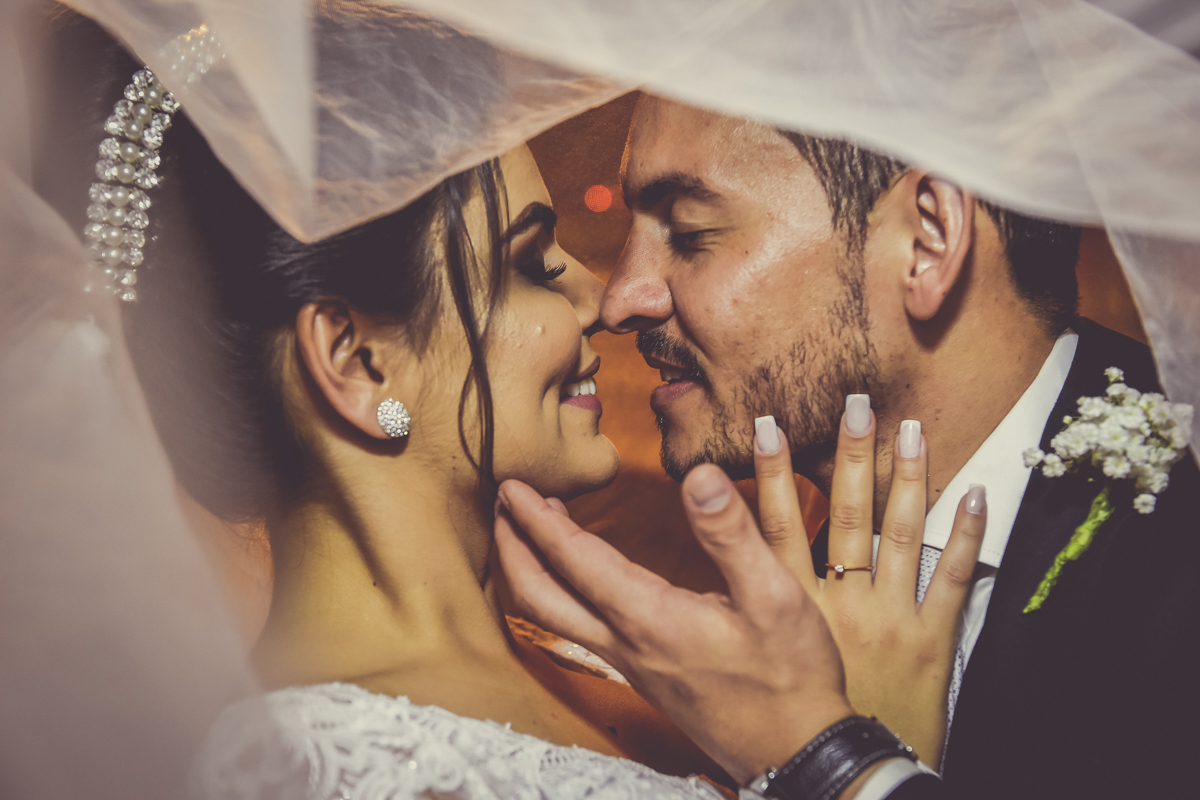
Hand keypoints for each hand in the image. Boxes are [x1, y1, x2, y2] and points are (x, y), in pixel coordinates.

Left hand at [495, 467, 851, 782]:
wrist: (795, 752)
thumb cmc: (789, 677)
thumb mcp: (775, 595)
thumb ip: (732, 534)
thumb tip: (698, 476)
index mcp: (648, 619)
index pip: (573, 560)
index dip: (536, 519)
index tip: (511, 484)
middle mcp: (625, 644)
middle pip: (538, 596)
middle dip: (512, 547)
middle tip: (501, 503)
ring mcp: (630, 664)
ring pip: (554, 616)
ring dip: (532, 569)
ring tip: (530, 528)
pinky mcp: (642, 675)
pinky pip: (578, 629)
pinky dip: (561, 591)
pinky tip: (581, 576)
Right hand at [753, 409, 986, 766]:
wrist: (845, 768)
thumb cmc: (801, 714)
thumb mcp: (767, 657)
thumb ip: (749, 607)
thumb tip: (714, 574)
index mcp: (798, 607)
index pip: (781, 526)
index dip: (773, 474)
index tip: (769, 426)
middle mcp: (845, 602)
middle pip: (845, 515)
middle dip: (849, 456)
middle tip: (855, 404)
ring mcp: (893, 617)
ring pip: (902, 534)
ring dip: (907, 478)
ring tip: (908, 428)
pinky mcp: (935, 639)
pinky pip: (953, 580)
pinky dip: (969, 536)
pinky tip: (976, 493)